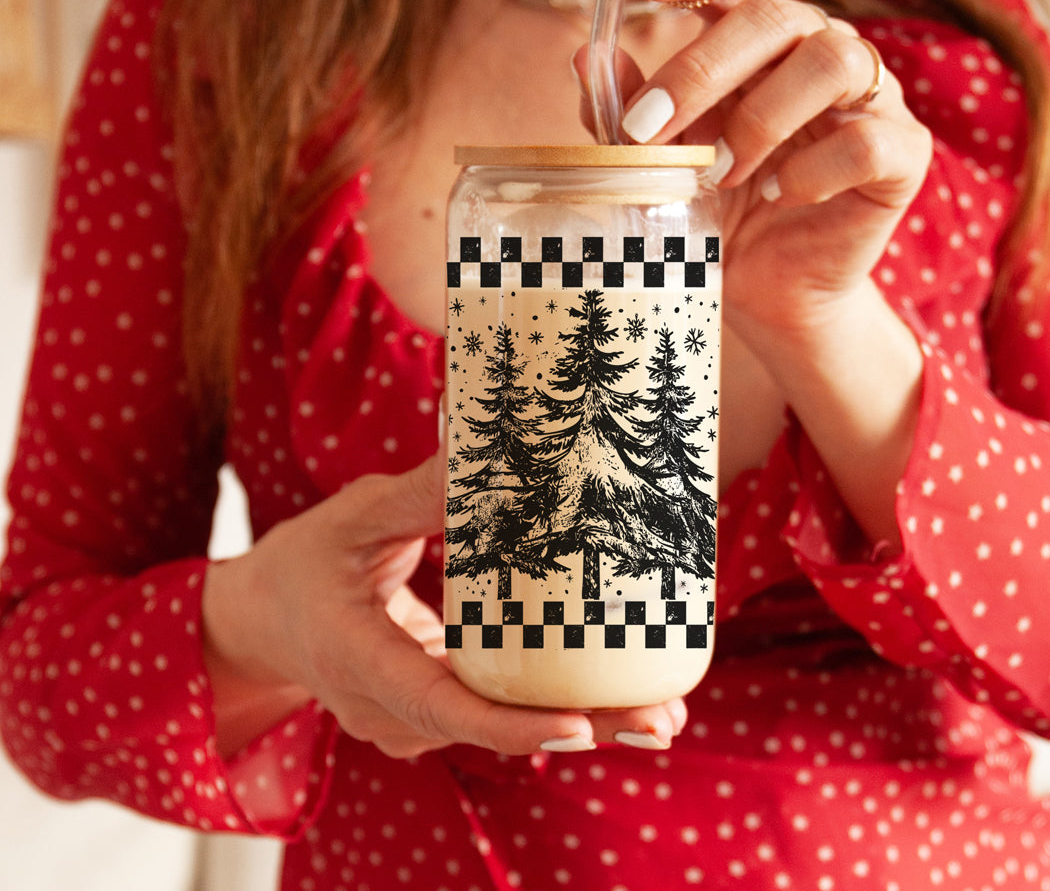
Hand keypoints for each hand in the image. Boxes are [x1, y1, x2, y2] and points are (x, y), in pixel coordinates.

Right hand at [203, 453, 685, 758]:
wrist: (265, 618)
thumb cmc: (305, 564)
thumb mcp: (354, 517)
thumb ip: (418, 493)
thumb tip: (487, 444)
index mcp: (361, 664)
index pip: (441, 708)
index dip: (512, 722)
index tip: (577, 723)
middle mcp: (391, 712)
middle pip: (494, 729)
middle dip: (581, 728)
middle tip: (660, 718)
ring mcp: (412, 721)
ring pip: (505, 728)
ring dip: (583, 721)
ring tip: (661, 711)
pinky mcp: (434, 709)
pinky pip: (499, 711)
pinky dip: (556, 704)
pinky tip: (618, 694)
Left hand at [588, 0, 932, 342]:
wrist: (768, 289)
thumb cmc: (716, 211)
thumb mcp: (659, 161)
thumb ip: (626, 110)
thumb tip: (586, 55)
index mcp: (757, 38)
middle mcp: (818, 49)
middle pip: (773, 15)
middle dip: (699, 72)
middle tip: (648, 131)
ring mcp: (871, 97)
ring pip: (834, 61)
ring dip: (761, 120)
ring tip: (721, 174)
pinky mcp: (904, 153)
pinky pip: (868, 141)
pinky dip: (813, 171)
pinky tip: (778, 197)